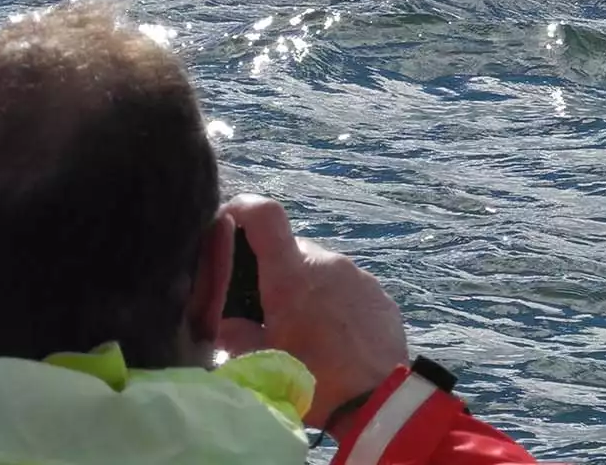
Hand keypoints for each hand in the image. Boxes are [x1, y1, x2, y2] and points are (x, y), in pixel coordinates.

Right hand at [216, 195, 407, 429]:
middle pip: (292, 250)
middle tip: (265, 306)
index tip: (227, 217)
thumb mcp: (261, 361)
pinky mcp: (380, 294)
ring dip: (307, 288)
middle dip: (275, 270)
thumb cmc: (313, 377)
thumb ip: (235, 335)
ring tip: (302, 327)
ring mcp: (359, 276)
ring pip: (321, 269)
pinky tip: (333, 334)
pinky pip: (348, 286)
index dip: (243, 207)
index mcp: (292, 274)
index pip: (266, 215)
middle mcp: (328, 263)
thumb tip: (225, 324)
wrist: (378, 397)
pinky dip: (334, 301)